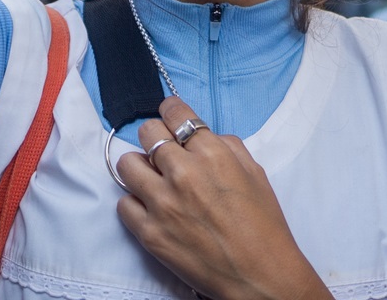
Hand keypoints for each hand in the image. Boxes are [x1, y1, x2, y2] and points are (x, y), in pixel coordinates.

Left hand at [114, 98, 326, 299]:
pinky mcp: (150, 233)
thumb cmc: (263, 227)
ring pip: (126, 164)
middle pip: (147, 132)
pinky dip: (135, 203)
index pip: (175, 113)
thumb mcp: (254, 173)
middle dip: (155, 137)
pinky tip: (152, 208)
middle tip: (162, 149)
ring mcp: (163, 203)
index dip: (171, 111)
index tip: (168, 115)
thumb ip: (227, 146)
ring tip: (152, 178)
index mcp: (212, 154)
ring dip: (139, 167)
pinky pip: (123, 204)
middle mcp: (183, 173)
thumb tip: (203, 135)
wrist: (259, 276)